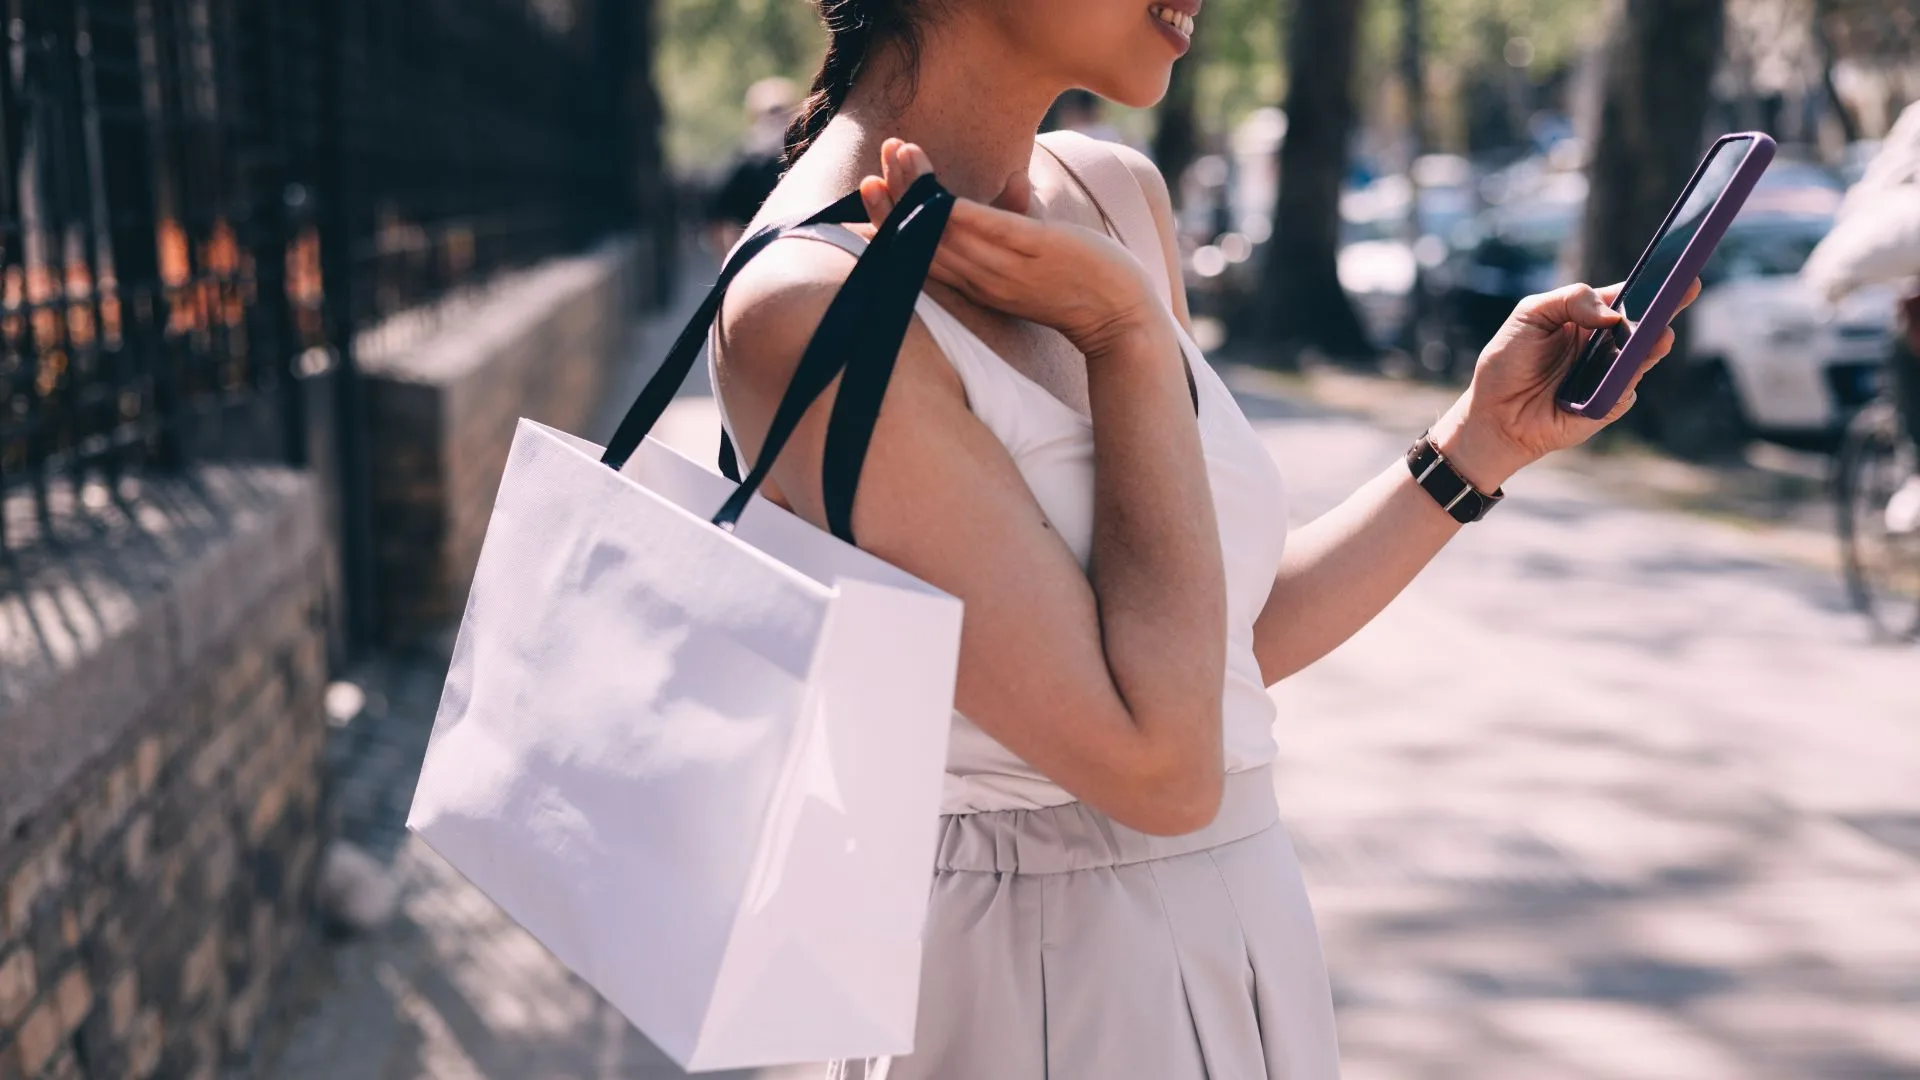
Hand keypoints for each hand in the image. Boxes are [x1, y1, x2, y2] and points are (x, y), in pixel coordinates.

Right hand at [857, 139, 1165, 357]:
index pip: (918, 252)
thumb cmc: (1080, 285)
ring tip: (901, 152)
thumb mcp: (1036, 250)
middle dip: (891, 200)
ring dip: (915, 190)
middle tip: (875, 163)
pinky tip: (934, 182)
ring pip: (941, 229)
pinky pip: (982, 229)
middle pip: (918, 240)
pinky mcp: (1032, 252)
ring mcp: (1004, 267)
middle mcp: (981, 278)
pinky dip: (952, 207)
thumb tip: (1009, 180)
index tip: (871, 185)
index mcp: (976, 281)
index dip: (890, 220)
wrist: (1124, 321)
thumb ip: (1017, 216)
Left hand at [1431, 280, 1701, 489]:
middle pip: (1646, 322)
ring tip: (1660, 334)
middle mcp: (1607, 344)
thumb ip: (1569, 300)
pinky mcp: (1609, 404)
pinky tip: (1618, 379)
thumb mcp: (1529, 315)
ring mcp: (1611, 374)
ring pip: (1643, 356)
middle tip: (1687, 287)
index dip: (1652, 281)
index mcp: (1590, 317)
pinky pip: (1624, 391)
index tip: (1674, 266)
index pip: (1628, 295)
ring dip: (1654, 345)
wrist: (1494, 415)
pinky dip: (1622, 383)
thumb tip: (1612, 313)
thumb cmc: (1508, 361)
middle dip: (1669, 305)